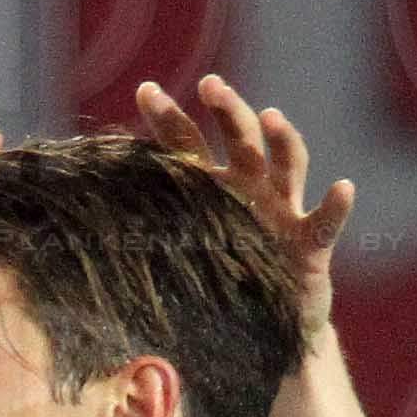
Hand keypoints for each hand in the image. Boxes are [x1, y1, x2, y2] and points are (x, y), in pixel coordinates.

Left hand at [134, 76, 350, 342]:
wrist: (263, 332)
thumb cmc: (215, 291)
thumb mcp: (174, 260)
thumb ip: (137, 242)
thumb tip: (73, 232)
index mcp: (214, 191)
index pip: (188, 145)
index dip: (168, 118)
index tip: (145, 90)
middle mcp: (252, 190)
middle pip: (241, 137)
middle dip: (227, 108)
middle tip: (210, 84)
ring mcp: (284, 211)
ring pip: (287, 163)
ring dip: (282, 138)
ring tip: (271, 117)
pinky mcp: (311, 244)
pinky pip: (326, 221)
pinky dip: (336, 204)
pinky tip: (343, 187)